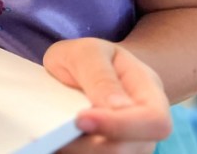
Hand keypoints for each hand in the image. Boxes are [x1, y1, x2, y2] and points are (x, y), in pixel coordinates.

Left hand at [43, 38, 171, 153]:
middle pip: (128, 150)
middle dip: (88, 146)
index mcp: (149, 95)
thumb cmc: (91, 58)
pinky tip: (48, 145)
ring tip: (43, 140)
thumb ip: (100, 76)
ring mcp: (127, 147)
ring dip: (75, 151)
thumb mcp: (89, 52)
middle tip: (52, 136)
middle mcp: (144, 129)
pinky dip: (67, 151)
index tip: (81, 119)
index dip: (122, 126)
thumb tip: (116, 108)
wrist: (86, 69)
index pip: (153, 121)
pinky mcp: (102, 152)